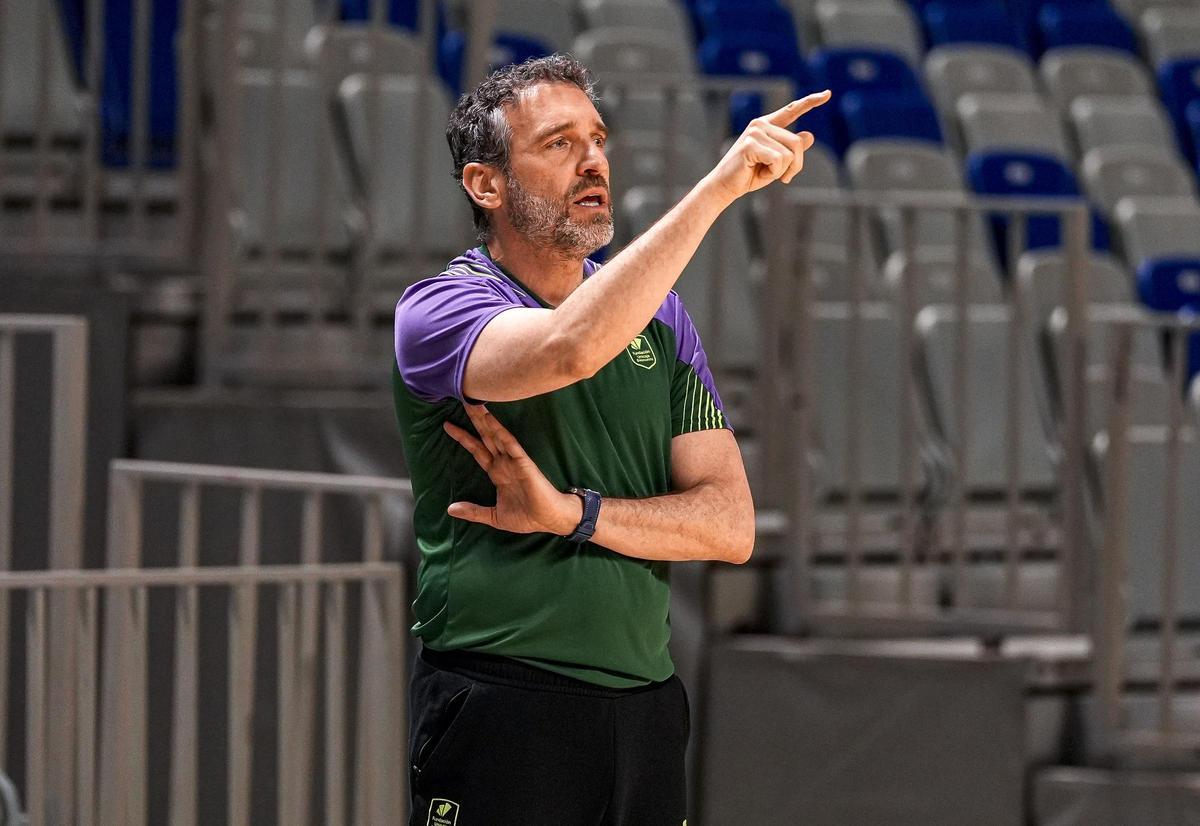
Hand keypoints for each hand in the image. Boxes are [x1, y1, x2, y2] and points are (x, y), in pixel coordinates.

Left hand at [443, 404, 582, 535]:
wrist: (549, 521)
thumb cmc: (527, 517)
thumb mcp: (494, 516)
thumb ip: (473, 511)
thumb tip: (450, 509)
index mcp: (497, 473)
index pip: (476, 450)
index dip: (463, 438)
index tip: (447, 425)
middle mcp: (503, 462)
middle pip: (484, 437)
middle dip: (473, 420)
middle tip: (461, 399)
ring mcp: (513, 461)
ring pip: (496, 435)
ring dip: (485, 420)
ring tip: (473, 404)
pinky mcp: (524, 462)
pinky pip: (510, 444)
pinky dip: (500, 432)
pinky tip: (490, 421)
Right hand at [704, 90, 831, 202]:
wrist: (724, 187)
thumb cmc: (749, 174)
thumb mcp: (776, 163)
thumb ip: (792, 149)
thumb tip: (810, 135)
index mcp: (767, 125)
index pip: (792, 110)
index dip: (811, 102)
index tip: (827, 94)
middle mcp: (761, 124)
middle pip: (797, 143)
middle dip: (795, 165)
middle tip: (785, 178)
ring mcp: (755, 132)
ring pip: (789, 154)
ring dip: (782, 171)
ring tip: (765, 173)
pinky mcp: (751, 144)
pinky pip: (778, 160)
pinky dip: (773, 173)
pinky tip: (759, 173)